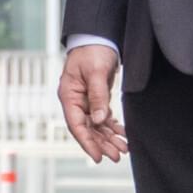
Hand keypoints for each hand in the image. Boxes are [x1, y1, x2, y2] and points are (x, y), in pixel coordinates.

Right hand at [58, 43, 127, 164]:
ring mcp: (85, 100)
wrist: (97, 36)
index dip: (87, 142)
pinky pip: (102, 118)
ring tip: (123, 149)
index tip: (98, 156)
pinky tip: (122, 135)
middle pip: (87, 129)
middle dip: (101, 143)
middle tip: (117, 156)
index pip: (77, 125)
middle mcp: (75, 101)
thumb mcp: (96, 72)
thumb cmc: (92, 51)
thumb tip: (100, 119)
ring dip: (108, 138)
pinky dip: (112, 127)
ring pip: (96, 125)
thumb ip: (98, 96)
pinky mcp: (95, 98)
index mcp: (69, 95)